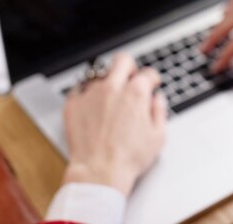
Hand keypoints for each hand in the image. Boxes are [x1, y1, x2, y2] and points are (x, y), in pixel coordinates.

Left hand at [62, 53, 166, 196]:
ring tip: (108, 101)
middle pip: (122, 60)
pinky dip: (86, 96)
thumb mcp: (158, 137)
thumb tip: (157, 100)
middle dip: (129, 66)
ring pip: (99, 75)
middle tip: (129, 78)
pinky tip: (91, 108)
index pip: (147, 73)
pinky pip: (79, 90)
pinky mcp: (73, 103)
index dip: (151, 79)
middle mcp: (112, 88)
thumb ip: (160, 112)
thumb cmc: (128, 159)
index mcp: (135, 93)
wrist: (99, 172)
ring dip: (106, 84)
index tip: (150, 84)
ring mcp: (90, 94)